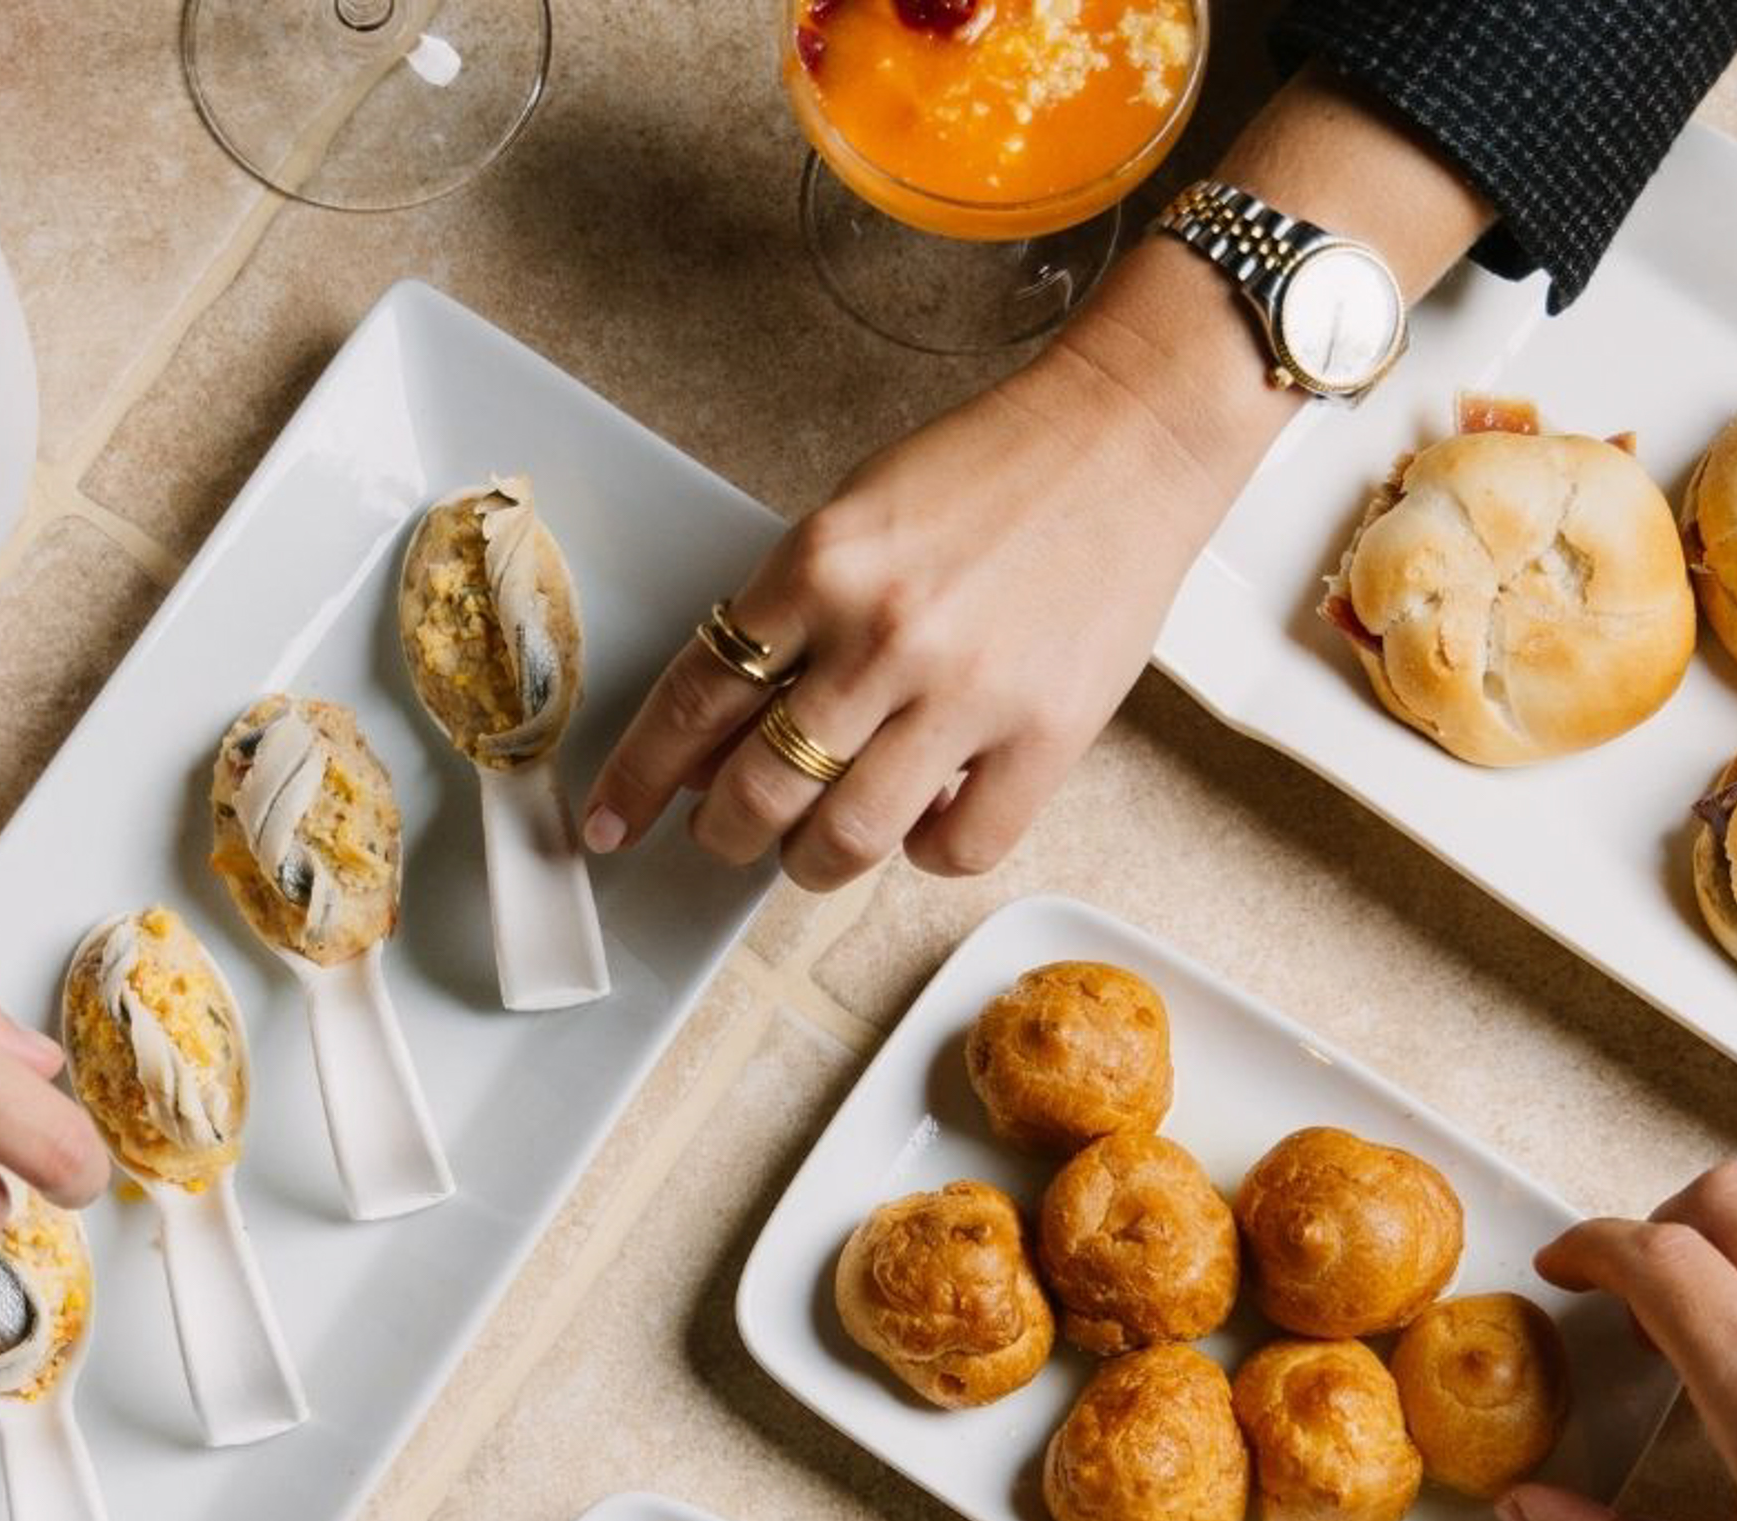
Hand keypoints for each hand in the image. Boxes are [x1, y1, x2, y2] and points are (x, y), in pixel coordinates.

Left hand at [581, 335, 1235, 893]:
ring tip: (814, 850)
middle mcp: (883, 636)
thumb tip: (720, 736)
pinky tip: (926, 821)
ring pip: (846, 840)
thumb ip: (787, 621)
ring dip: (812, 865)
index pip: (696, 698)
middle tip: (724, 836)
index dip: (638, 777)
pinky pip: (956, 848)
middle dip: (722, 834)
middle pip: (759, 792)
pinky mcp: (1045, 738)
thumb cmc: (991, 474)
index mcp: (821, 567)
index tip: (608, 822)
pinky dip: (925, 853)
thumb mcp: (856, 517)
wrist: (1128, 438)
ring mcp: (966, 695)